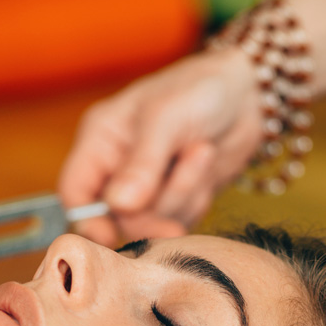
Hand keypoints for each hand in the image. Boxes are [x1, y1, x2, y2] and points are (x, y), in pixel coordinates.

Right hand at [57, 47, 263, 245]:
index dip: (88, 220)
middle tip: (190, 173)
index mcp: (100, 140)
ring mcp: (148, 187)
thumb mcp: (166, 118)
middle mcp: (118, 167)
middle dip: (157, 204)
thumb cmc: (200, 90)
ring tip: (203, 150)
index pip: (76, 193)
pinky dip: (198, 198)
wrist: (249, 95)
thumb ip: (142, 164)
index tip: (112, 235)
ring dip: (184, 193)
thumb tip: (118, 206)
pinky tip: (207, 164)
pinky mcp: (176, 199)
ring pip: (153, 222)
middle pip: (118, 217)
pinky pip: (180, 220)